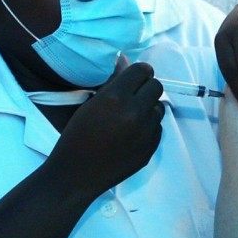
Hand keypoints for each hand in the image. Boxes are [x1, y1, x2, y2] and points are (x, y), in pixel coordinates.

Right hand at [47, 62, 163, 200]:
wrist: (77, 173)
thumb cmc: (77, 135)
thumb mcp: (91, 104)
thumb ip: (113, 84)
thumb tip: (126, 63)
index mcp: (116, 98)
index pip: (142, 71)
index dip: (139, 72)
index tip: (135, 77)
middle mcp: (135, 112)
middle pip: (156, 87)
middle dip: (146, 88)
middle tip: (134, 95)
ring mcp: (146, 132)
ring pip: (159, 108)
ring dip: (148, 108)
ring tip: (132, 116)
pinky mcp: (151, 147)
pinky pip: (158, 128)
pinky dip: (148, 127)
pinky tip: (133, 133)